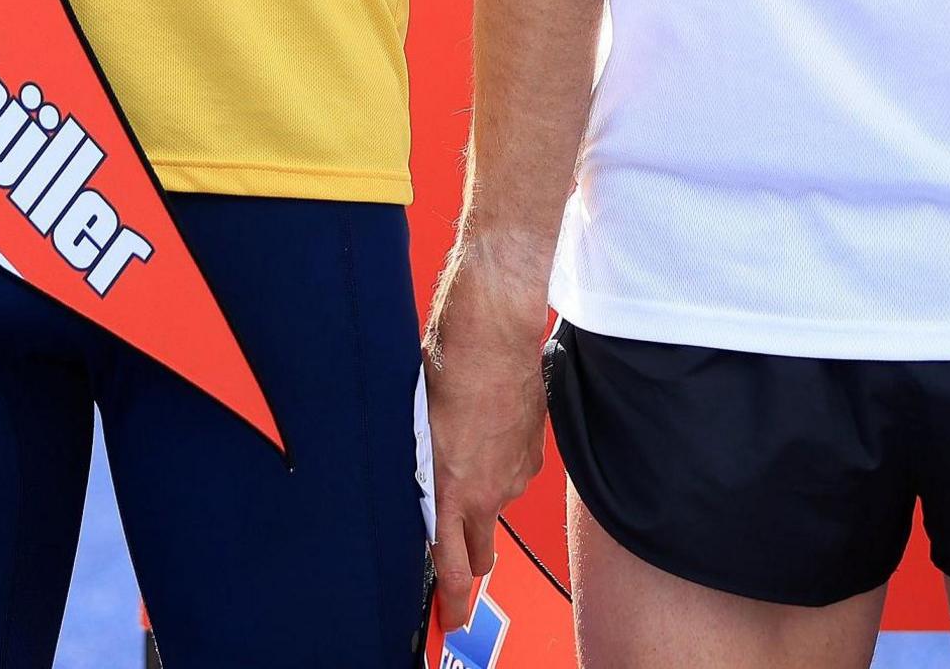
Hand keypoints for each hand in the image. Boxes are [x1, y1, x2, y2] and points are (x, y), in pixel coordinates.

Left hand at [422, 242, 552, 637]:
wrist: (493, 331)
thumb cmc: (449, 368)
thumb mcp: (414, 429)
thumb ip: (421, 474)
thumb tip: (420, 493)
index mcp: (453, 491)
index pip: (453, 568)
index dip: (452, 602)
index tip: (451, 618)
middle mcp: (490, 492)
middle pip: (482, 555)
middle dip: (468, 559)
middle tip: (454, 548)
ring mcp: (517, 474)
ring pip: (496, 508)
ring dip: (482, 499)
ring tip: (463, 458)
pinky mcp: (534, 452)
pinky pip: (513, 476)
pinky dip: (500, 467)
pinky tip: (485, 436)